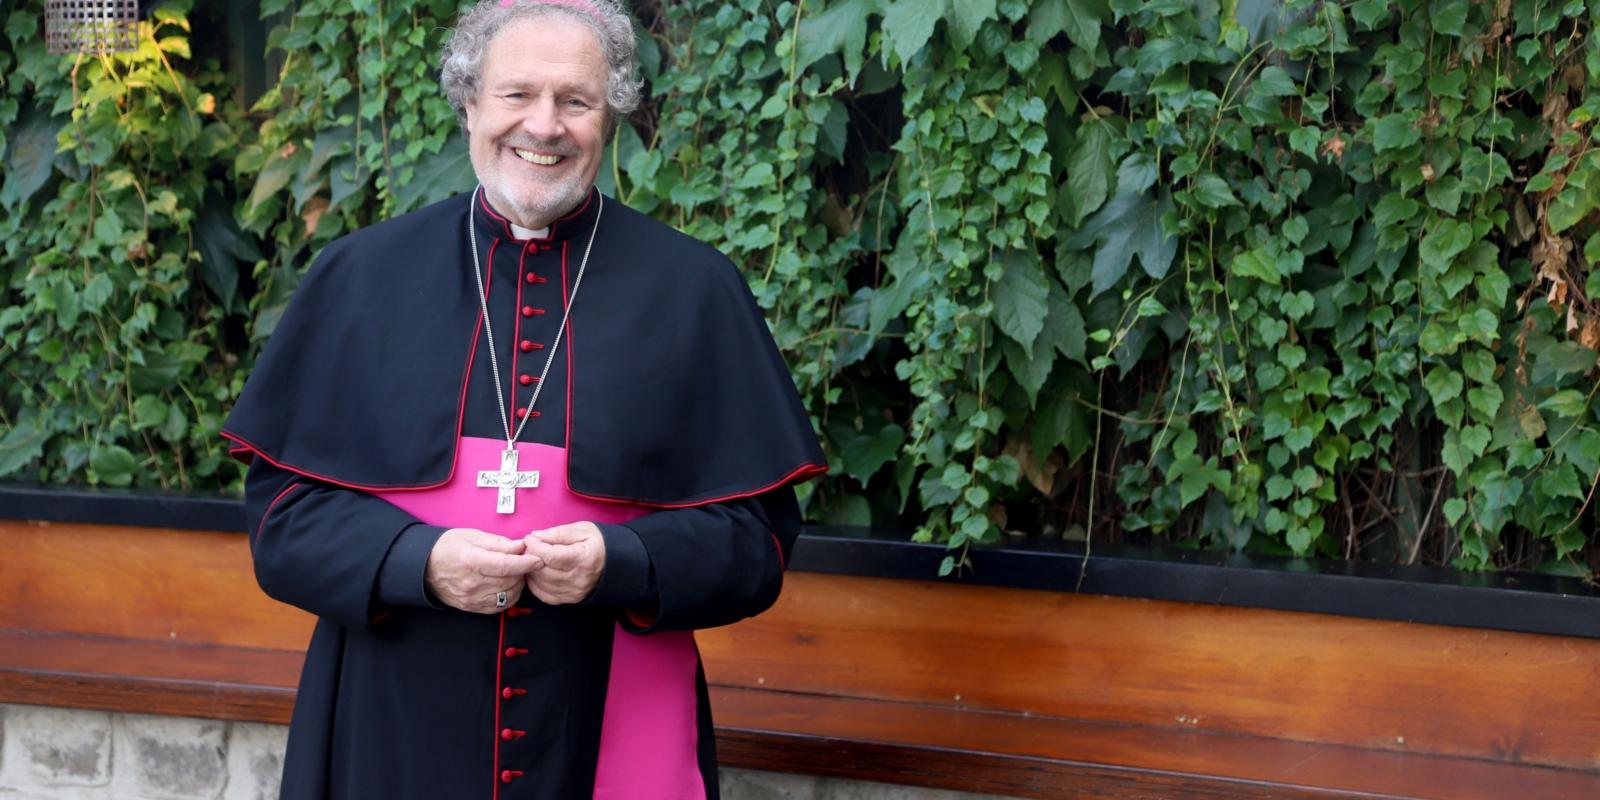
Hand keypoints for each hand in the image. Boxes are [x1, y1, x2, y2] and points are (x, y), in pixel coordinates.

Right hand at [425, 528, 544, 613]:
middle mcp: (471, 583)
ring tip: (515, 572)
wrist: (425, 567)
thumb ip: (499, 543)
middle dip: (523, 571)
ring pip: (508, 595)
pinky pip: (499, 606)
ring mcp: (471, 598)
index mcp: (470, 561)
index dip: (525, 563)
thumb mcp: (472, 536)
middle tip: (525, 561)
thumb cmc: (449, 547)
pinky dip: (509, 596)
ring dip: (517, 584)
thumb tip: (522, 546)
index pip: (504, 565)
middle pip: (509, 581)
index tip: (539, 559)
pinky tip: (507, 585)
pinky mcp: (472, 608)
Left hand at [522, 522, 605, 604]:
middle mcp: (578, 578)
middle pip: (542, 571)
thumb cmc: (598, 543)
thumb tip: (536, 536)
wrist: (616, 563)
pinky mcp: (570, 598)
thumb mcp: (582, 530)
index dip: (535, 546)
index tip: (531, 538)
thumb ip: (558, 533)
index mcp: (582, 558)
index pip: (549, 556)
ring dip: (531, 571)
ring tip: (533, 559)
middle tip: (530, 547)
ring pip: (541, 584)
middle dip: (530, 557)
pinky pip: (545, 596)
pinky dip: (536, 585)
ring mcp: (574, 591)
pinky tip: (537, 574)